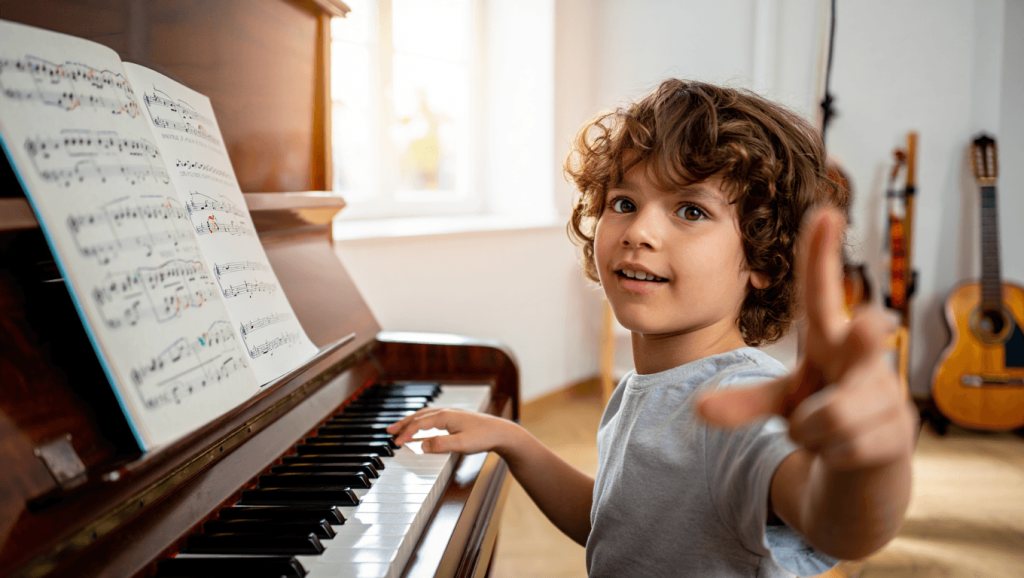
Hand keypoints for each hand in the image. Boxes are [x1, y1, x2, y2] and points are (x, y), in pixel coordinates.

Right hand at [386, 407, 519, 454]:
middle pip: (419, 416)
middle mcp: (446, 412)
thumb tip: (421, 446)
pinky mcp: (455, 418)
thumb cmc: (483, 437)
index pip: (420, 423)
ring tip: (399, 428)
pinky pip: (432, 417)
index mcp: (445, 416)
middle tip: (389, 432)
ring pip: (425, 415)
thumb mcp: (461, 445)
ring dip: (410, 421)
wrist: (501, 432)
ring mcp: (451, 413)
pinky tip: (420, 426)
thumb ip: (441, 445)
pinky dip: (421, 421)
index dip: (406, 433)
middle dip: (403, 423)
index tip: (396, 442)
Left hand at [697, 208, 917, 470]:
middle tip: (867, 323)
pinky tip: (843, 448)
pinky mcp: (898, 432)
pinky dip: (829, 456)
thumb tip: (698, 409)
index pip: (822, 292)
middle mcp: (863, 359)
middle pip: (862, 342)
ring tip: (822, 430)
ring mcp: (884, 393)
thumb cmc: (822, 412)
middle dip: (864, 335)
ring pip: (825, 420)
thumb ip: (743, 403)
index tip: (823, 211)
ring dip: (810, 433)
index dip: (820, 254)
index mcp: (830, 339)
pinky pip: (839, 449)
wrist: (868, 460)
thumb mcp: (780, 402)